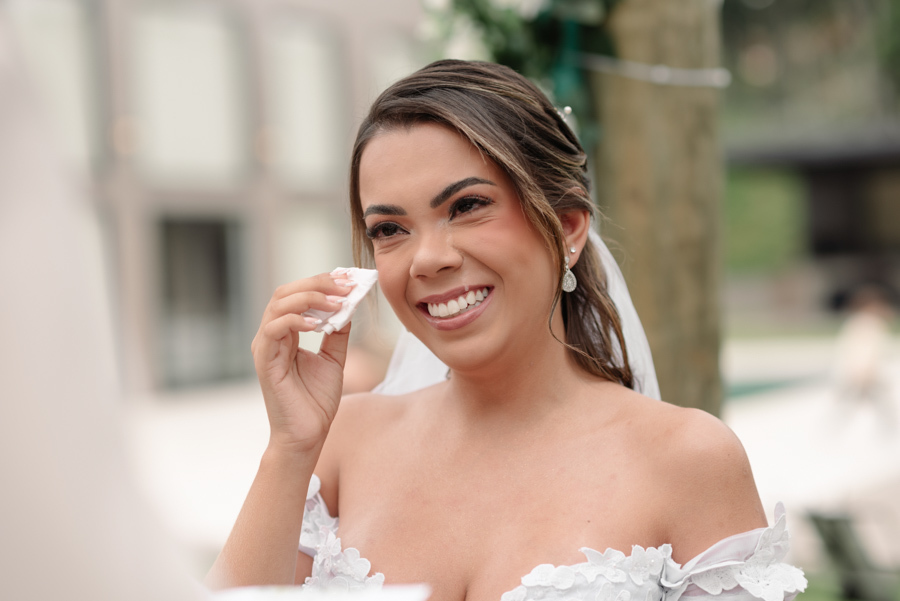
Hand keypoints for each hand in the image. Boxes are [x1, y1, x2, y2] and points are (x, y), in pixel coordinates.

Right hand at [251, 273, 355, 453]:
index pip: (297, 295)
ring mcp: (265, 347)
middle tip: (346, 285)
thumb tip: (348, 305)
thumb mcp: (334, 359)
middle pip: (286, 292)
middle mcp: (271, 336)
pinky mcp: (264, 361)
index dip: (322, 282)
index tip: (349, 278)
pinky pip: (274, 329)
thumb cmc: (316, 401)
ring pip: (278, 304)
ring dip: (310, 297)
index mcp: (286, 333)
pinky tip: (319, 323)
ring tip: (337, 301)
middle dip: (318, 283)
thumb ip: (338, 332)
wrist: (308, 435)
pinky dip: (296, 319)